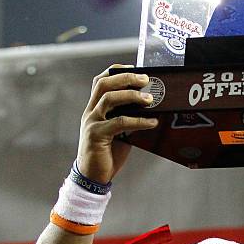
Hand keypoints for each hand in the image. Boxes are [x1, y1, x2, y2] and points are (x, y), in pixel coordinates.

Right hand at [76, 65, 157, 183]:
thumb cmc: (108, 153)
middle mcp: (91, 112)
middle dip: (126, 78)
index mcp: (95, 108)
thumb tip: (152, 110)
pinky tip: (152, 122)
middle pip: (104, 84)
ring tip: (150, 99)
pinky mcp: (96, 135)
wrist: (93, 176)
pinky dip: (138, 121)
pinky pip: (119, 123)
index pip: (101, 81)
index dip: (116, 71)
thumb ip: (129, 119)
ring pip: (108, 99)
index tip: (134, 68)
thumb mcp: (120, 132)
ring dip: (131, 96)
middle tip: (146, 80)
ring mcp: (92, 122)